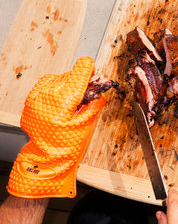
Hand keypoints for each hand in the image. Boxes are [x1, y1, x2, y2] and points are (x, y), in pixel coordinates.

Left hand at [7, 57, 104, 197]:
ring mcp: (36, 98)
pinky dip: (55, 87)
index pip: (77, 75)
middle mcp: (48, 97)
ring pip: (56, 78)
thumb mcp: (86, 125)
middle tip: (88, 86)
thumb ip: (94, 105)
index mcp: (64, 102)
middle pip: (68, 76)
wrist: (46, 157)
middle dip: (79, 79)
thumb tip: (100, 91)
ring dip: (67, 83)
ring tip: (73, 96)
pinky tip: (61, 97)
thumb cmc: (67, 144)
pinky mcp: (30, 101)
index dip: (86, 69)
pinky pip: (44, 84)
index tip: (91, 66)